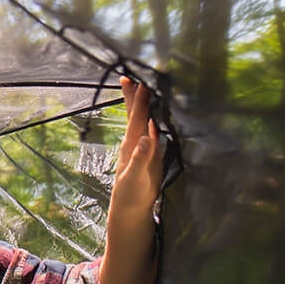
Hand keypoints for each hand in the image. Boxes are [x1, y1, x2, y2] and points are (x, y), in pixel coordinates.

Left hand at [111, 77, 162, 215]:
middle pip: (134, 114)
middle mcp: (135, 143)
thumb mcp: (134, 178)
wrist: (130, 209)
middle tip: (131, 74)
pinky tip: (154, 113)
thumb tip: (145, 138)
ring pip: (141, 121)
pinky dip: (152, 120)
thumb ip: (140, 158)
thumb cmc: (130, 194)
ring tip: (141, 87)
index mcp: (131, 145)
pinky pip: (150, 132)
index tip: (141, 81)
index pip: (136, 118)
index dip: (139, 100)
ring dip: (142, 105)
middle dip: (134, 95)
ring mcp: (142, 148)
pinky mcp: (150, 155)